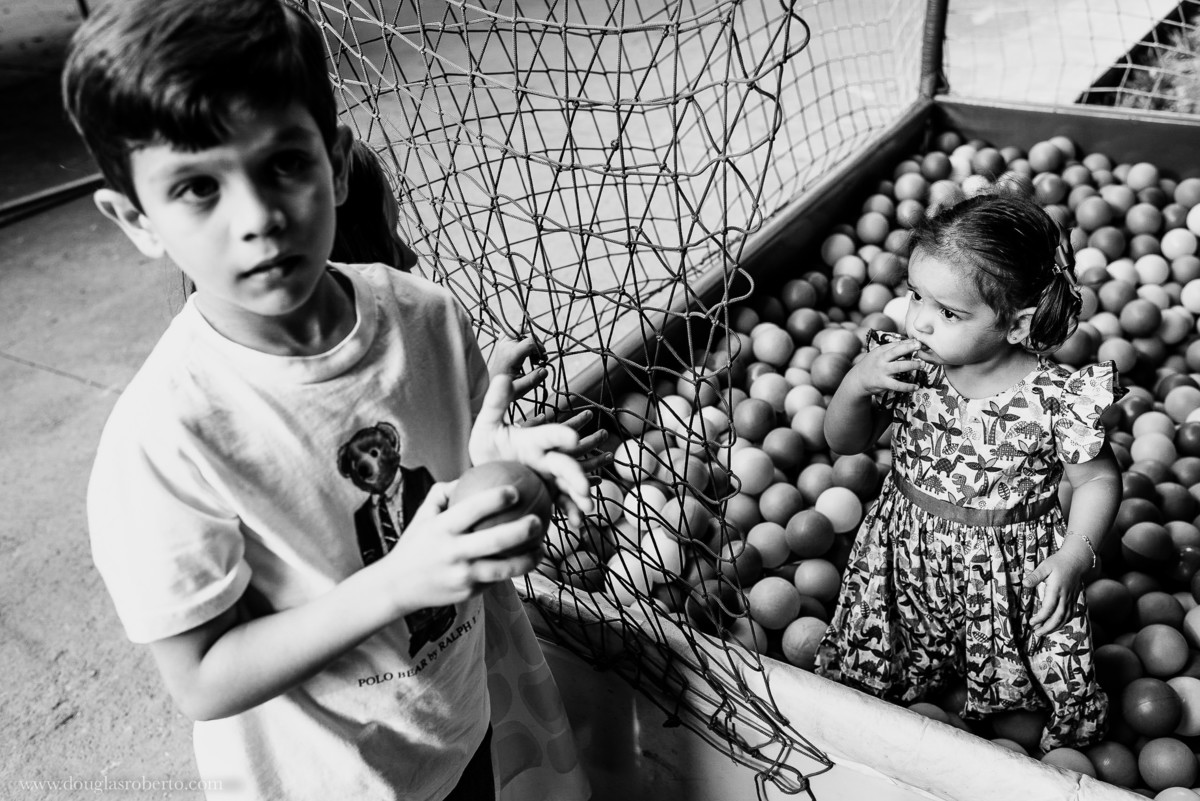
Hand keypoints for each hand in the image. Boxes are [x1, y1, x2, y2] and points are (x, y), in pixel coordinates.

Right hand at [382, 481, 543, 609]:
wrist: (396, 586)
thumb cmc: (416, 543)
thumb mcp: (423, 514)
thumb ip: (444, 492)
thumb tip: (471, 474)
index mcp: (442, 528)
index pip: (472, 510)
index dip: (496, 499)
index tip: (516, 490)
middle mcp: (452, 552)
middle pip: (495, 540)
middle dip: (522, 530)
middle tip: (539, 521)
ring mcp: (461, 575)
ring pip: (503, 568)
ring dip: (527, 559)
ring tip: (542, 549)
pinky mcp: (468, 593)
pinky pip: (496, 580)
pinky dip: (514, 571)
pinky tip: (527, 562)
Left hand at [469, 375, 592, 523]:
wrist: (486, 472)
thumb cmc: (488, 446)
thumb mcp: (488, 424)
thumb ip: (496, 402)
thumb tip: (503, 377)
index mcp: (535, 440)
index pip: (550, 435)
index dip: (562, 435)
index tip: (572, 439)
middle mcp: (547, 458)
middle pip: (565, 464)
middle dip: (576, 474)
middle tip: (583, 487)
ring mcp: (549, 478)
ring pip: (569, 486)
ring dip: (580, 496)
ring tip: (587, 507)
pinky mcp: (548, 494)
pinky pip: (562, 504)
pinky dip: (571, 513)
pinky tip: (577, 524)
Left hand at [488, 335, 547, 399]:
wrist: (492, 387)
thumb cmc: (506, 388)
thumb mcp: (520, 389)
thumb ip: (532, 380)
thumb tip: (545, 370)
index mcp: (510, 355)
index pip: (529, 342)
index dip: (540, 349)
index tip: (543, 361)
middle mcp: (505, 346)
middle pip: (525, 332)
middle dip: (536, 343)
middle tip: (538, 358)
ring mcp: (502, 343)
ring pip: (518, 329)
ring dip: (528, 338)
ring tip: (531, 354)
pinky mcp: (502, 343)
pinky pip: (511, 331)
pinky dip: (519, 336)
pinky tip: (523, 348)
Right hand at [845, 337, 923, 396]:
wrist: (857, 380)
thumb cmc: (872, 365)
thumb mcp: (879, 354)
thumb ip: (893, 349)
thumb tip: (912, 342)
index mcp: (881, 351)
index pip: (895, 344)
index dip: (908, 342)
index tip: (919, 341)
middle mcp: (881, 359)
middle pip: (896, 352)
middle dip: (909, 348)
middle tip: (920, 346)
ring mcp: (882, 371)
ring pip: (899, 367)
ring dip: (912, 365)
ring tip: (922, 365)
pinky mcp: (883, 383)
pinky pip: (897, 385)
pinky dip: (907, 386)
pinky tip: (916, 386)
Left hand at [1022, 536, 1092, 640]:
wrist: (1076, 560)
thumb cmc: (1058, 562)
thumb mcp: (1044, 566)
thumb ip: (1035, 576)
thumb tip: (1024, 583)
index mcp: (1056, 589)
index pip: (1048, 608)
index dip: (1040, 618)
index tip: (1031, 622)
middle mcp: (1065, 596)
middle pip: (1057, 617)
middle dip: (1047, 627)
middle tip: (1037, 633)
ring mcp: (1071, 599)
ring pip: (1065, 618)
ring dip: (1055, 627)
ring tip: (1043, 632)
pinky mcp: (1074, 599)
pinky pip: (1070, 614)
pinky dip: (1063, 622)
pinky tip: (1056, 626)